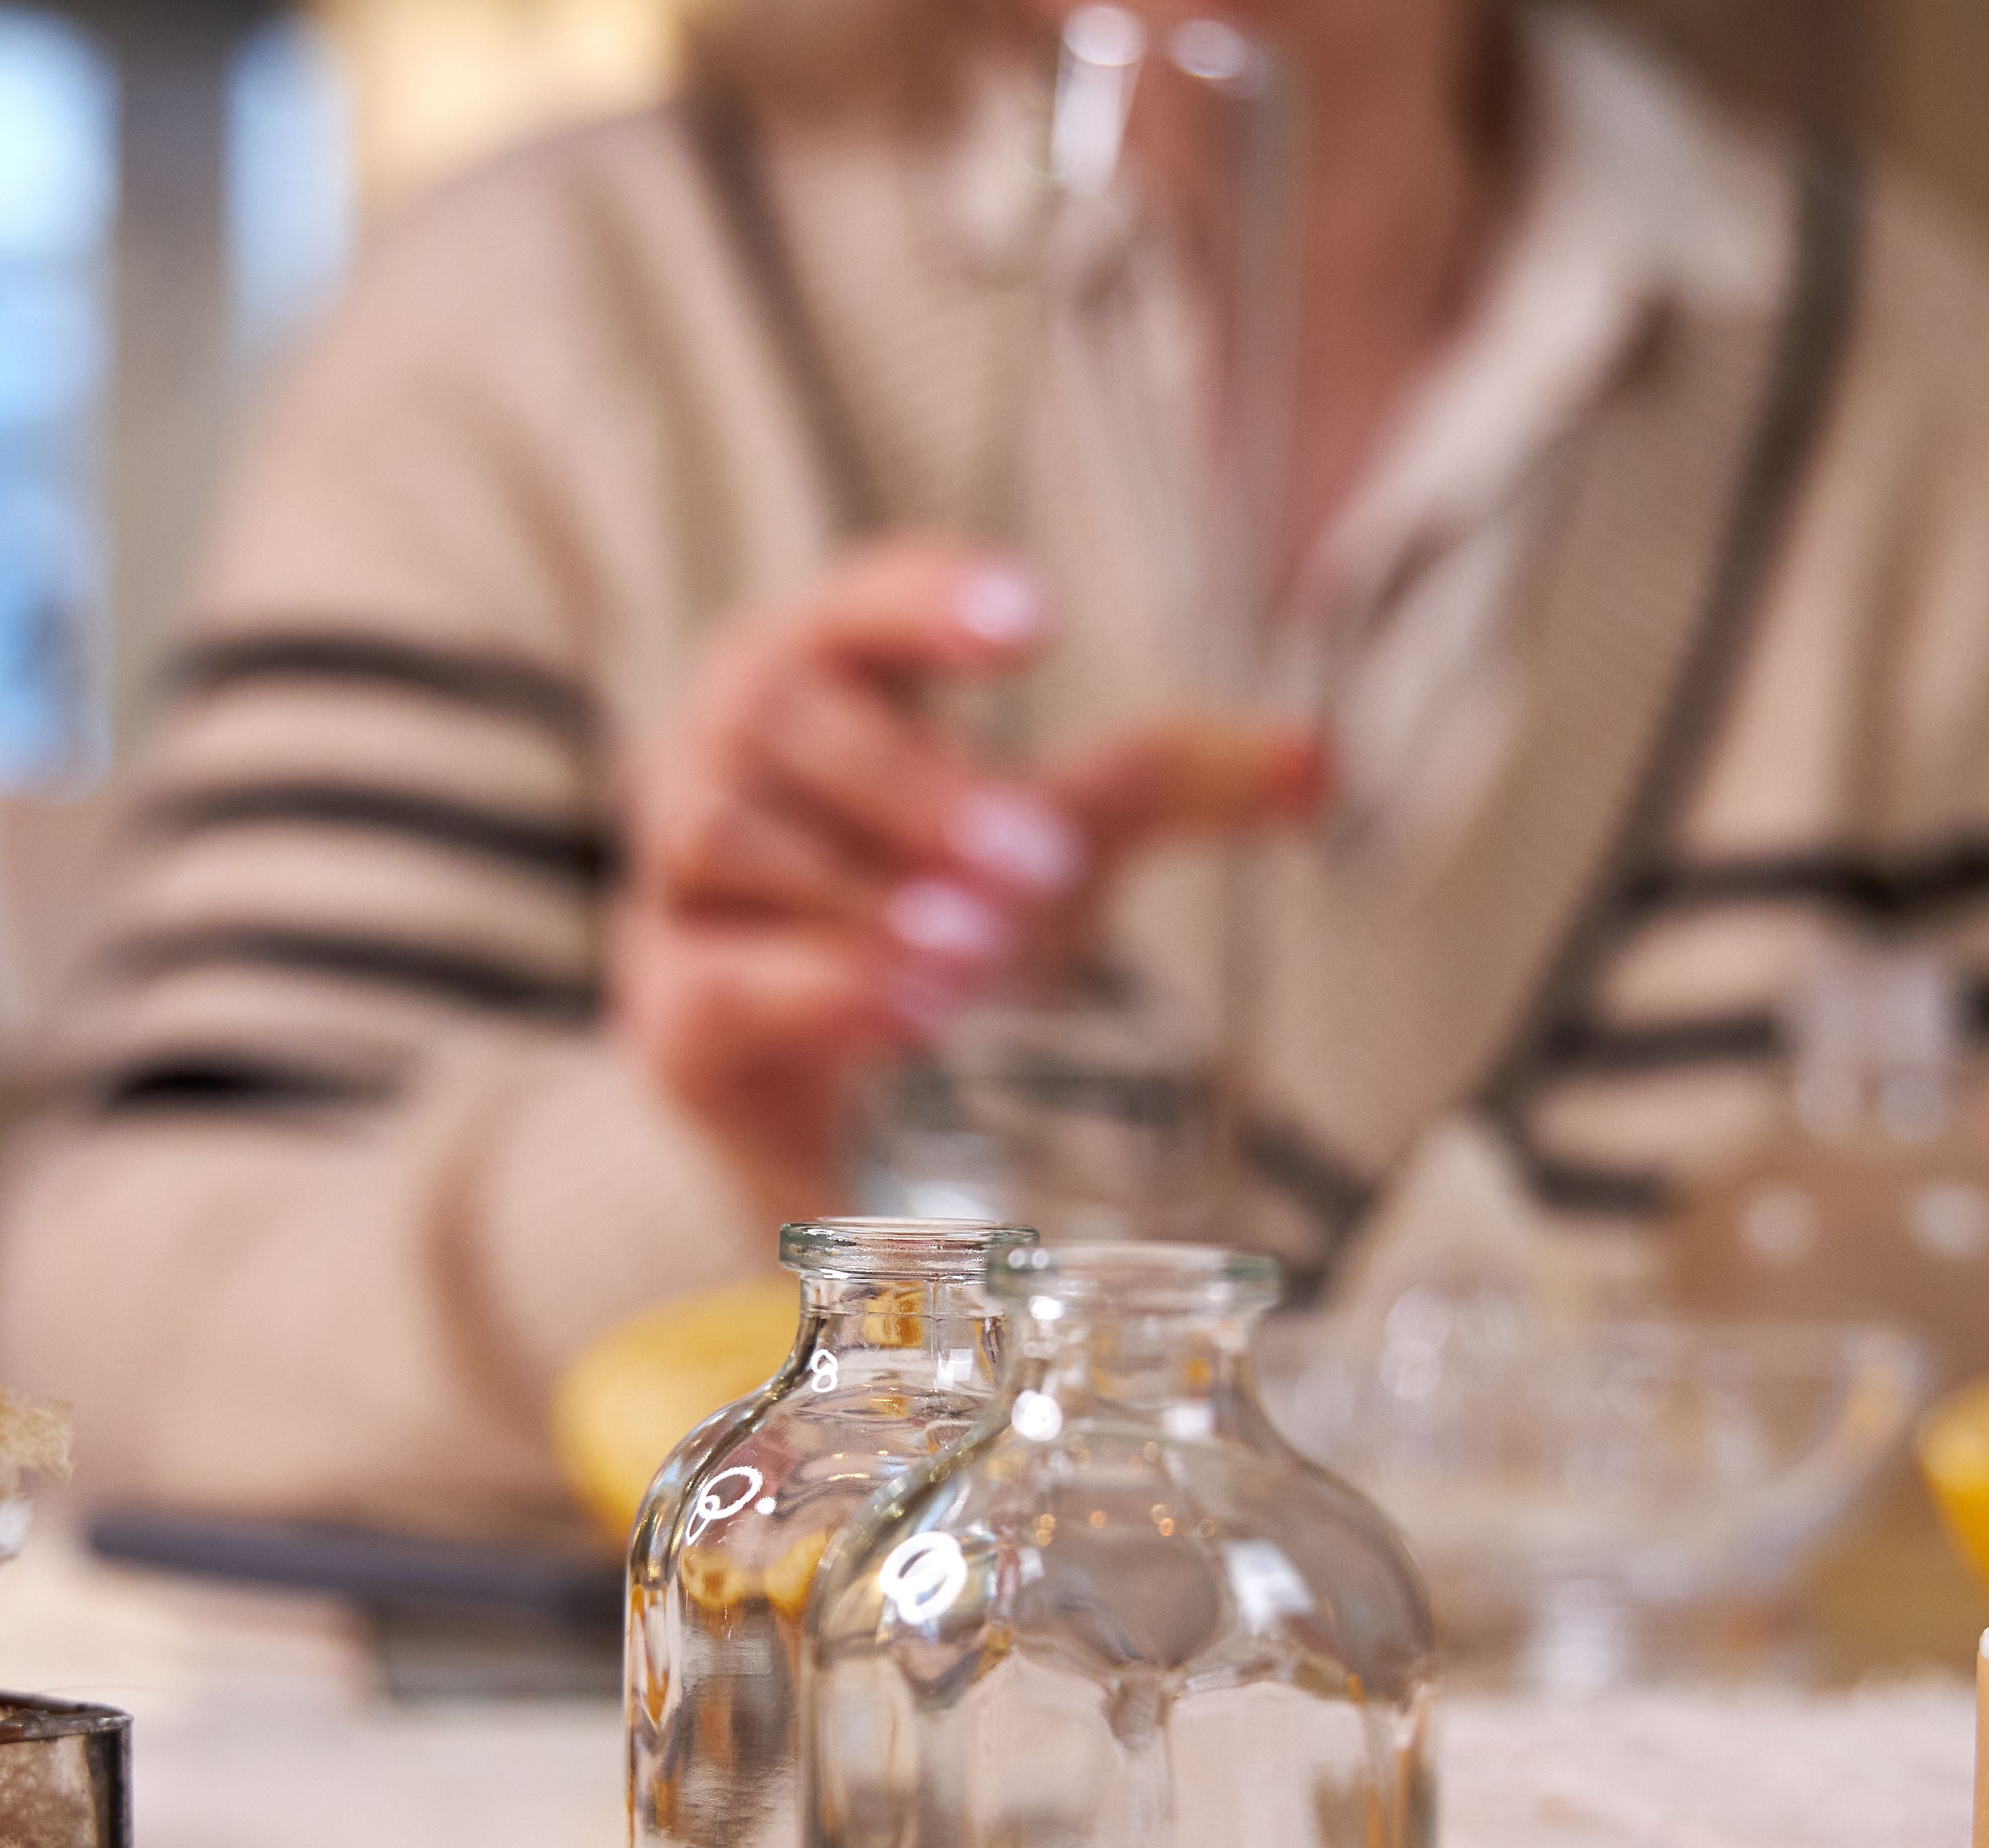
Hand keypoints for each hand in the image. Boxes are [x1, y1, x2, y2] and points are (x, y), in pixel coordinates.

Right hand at [612, 535, 1316, 1223]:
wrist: (829, 1107)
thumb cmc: (926, 918)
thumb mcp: (1052, 842)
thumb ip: (1162, 786)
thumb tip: (1320, 761)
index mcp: (810, 681)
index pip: (852, 603)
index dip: (928, 598)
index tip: (1036, 622)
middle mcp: (713, 758)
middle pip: (779, 709)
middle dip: (917, 782)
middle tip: (1043, 858)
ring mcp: (672, 888)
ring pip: (727, 836)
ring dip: (862, 886)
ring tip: (978, 946)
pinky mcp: (667, 1011)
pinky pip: (713, 976)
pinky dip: (816, 987)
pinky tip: (910, 1006)